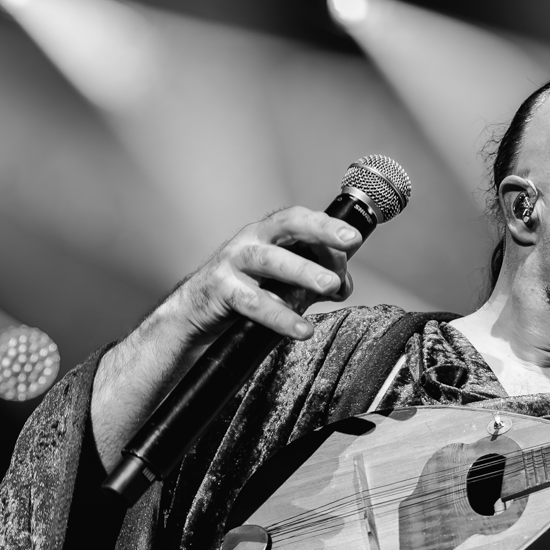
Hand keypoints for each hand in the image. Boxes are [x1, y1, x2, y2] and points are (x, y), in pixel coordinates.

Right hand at [92, 206, 361, 466]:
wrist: (194, 324)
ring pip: (268, 259)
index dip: (326, 224)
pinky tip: (302, 330)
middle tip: (349, 246)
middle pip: (284, 226)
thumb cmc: (246, 300)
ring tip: (332, 287)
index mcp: (267, 237)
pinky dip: (279, 315)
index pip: (298, 220)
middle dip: (318, 231)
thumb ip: (312, 282)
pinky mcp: (217, 292)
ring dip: (302, 271)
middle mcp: (249, 243)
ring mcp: (230, 265)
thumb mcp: (283, 288)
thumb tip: (343, 282)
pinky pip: (252, 301)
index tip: (355, 236)